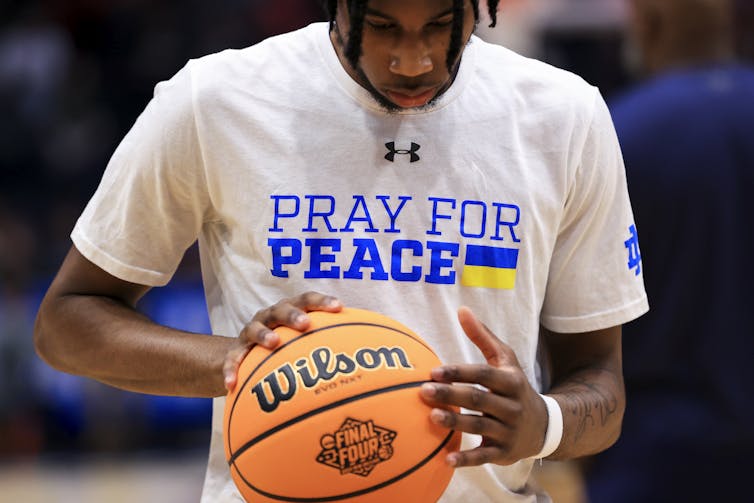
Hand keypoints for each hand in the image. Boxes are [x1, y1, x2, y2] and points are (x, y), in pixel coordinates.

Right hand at [223, 291, 341, 390]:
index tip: (339, 307)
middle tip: (306, 324)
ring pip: (255, 328)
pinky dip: (232, 371)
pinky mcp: (235, 352)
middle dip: (295, 314)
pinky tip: (232, 385)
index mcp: (291, 311)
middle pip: (282, 309)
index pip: (308, 300)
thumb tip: (369, 357)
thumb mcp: (305, 344)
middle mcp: (271, 317)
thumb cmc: (285, 348)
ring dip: (264, 334)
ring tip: (273, 343)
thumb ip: (331, 347)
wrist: (242, 356)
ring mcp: (251, 332)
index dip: (322, 302)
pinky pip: (232, 361)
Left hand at [419, 306, 547, 466]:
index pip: (483, 375)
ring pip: (479, 426)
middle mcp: (511, 406)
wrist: (544, 426)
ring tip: (431, 417)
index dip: (459, 372)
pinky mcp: (504, 453)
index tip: (434, 372)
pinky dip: (466, 460)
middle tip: (423, 391)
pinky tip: (446, 460)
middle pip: (478, 399)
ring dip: (455, 423)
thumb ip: (482, 336)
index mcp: (510, 381)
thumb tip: (461, 309)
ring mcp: (508, 431)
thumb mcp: (504, 360)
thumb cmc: (514, 386)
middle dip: (451, 395)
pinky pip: (484, 456)